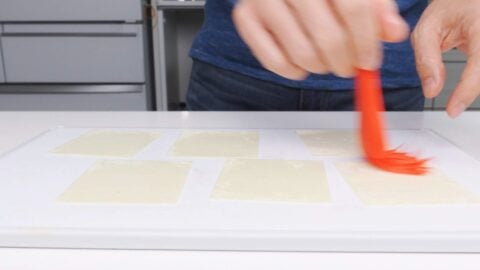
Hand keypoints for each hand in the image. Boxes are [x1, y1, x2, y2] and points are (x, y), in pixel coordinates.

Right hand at [232, 0, 408, 79]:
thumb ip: (376, 8)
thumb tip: (394, 32)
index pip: (353, 8)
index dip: (365, 41)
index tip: (369, 61)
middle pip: (328, 37)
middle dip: (345, 63)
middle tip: (349, 67)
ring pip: (302, 54)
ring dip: (321, 68)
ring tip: (326, 61)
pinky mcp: (245, 16)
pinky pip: (273, 61)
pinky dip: (293, 72)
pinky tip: (302, 65)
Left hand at [412, 0, 479, 117]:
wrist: (468, 0)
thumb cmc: (450, 9)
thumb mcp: (427, 28)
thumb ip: (427, 59)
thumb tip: (431, 90)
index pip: (479, 63)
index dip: (467, 90)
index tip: (453, 109)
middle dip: (473, 89)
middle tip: (455, 105)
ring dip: (476, 84)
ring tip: (461, 92)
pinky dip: (478, 79)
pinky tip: (470, 84)